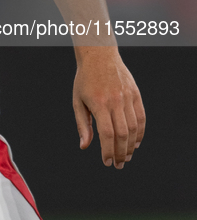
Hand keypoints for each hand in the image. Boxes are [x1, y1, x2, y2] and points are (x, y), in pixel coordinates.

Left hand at [73, 47, 145, 168]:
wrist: (99, 55)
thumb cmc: (85, 80)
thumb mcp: (77, 101)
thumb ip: (82, 124)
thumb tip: (84, 146)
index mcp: (99, 103)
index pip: (107, 134)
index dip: (107, 151)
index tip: (106, 162)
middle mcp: (115, 101)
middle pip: (122, 134)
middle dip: (120, 153)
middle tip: (118, 164)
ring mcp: (127, 97)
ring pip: (134, 128)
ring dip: (131, 146)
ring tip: (126, 156)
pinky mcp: (135, 94)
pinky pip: (141, 117)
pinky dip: (140, 132)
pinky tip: (135, 143)